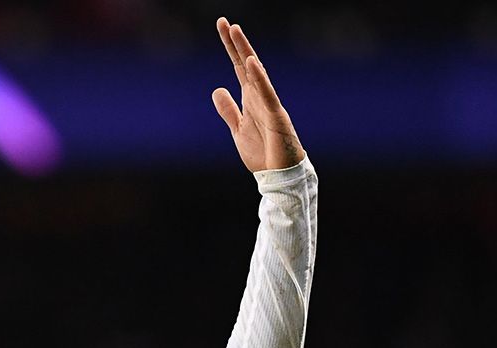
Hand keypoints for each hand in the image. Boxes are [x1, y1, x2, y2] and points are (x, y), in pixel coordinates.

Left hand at [210, 18, 305, 172]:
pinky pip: (267, 95)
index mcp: (251, 99)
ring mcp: (269, 105)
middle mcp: (260, 96)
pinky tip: (251, 63)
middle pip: (246, 65)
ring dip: (246, 53)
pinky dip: (259, 79)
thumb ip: (228, 110)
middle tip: (225, 23)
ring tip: (236, 32)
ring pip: (257, 74)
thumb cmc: (263, 153)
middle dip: (236, 43)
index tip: (222, 26)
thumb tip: (217, 89)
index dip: (230, 48)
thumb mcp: (238, 129)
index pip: (238, 68)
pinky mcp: (276, 117)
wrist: (279, 175)